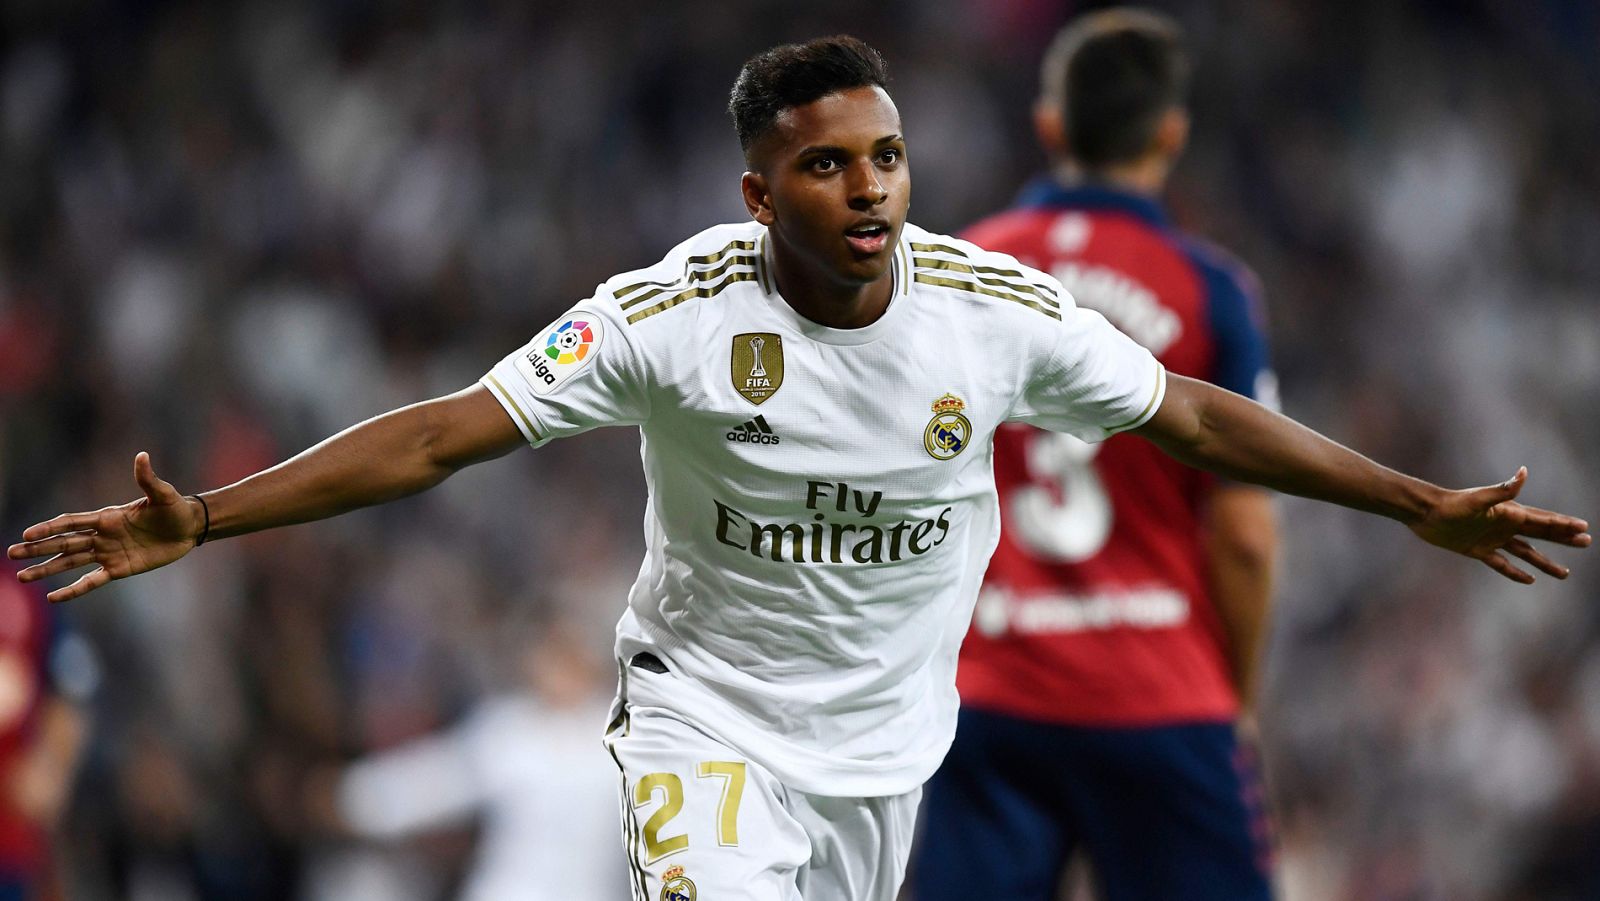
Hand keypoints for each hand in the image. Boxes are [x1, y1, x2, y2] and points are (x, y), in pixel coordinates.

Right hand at [7, 452, 203, 602]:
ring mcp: (108, 553)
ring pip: (70, 562)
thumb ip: (148, 479)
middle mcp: (102, 535)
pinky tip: (53, 597)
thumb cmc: (174, 508)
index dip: (49, 528)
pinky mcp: (119, 569)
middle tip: (11, 554)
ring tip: (23, 577)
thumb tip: (142, 456)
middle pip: (63, 543)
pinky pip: (91, 581)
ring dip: (47, 569)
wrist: (189, 528)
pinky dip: (73, 589)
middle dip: (38, 548)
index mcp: (107, 517)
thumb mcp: (162, 495)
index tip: (27, 534)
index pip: (71, 522)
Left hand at [1410, 467, 1590, 582]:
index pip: (1543, 520)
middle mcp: (1504, 526)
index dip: (1563, 524)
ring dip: (1545, 562)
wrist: (1424, 513)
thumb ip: (1503, 490)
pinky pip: (1502, 564)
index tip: (1584, 528)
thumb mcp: (1478, 499)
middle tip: (1586, 541)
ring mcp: (1492, 539)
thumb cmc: (1450, 504)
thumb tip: (1525, 472)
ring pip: (1526, 553)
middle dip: (1563, 538)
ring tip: (1565, 573)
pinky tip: (1529, 579)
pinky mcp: (1478, 550)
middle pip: (1541, 534)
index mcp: (1509, 514)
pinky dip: (1516, 572)